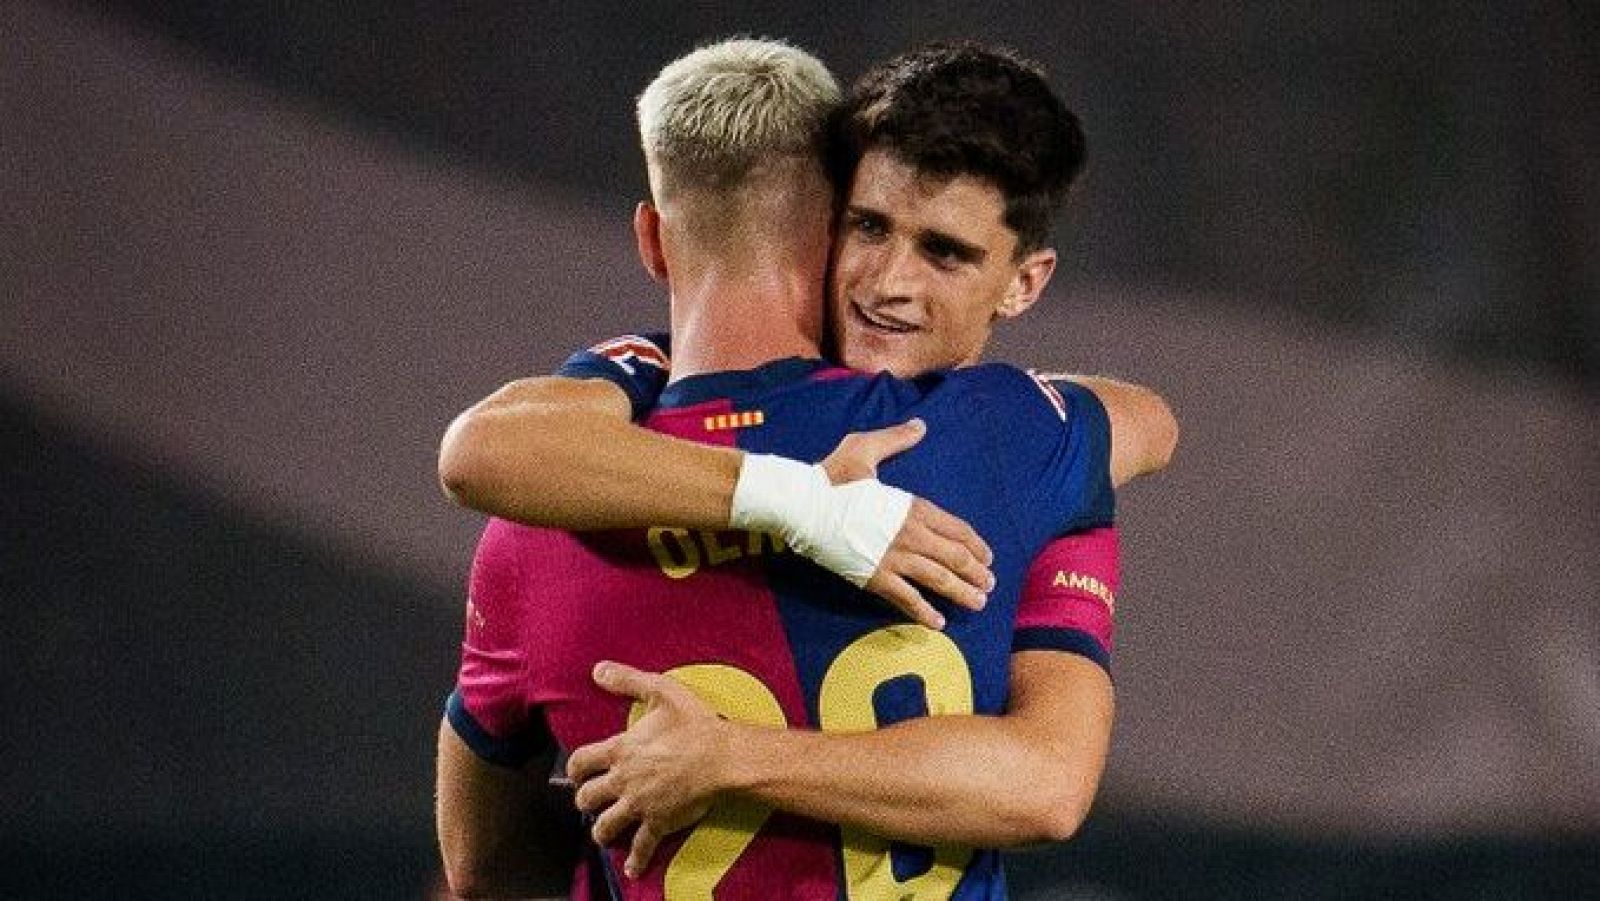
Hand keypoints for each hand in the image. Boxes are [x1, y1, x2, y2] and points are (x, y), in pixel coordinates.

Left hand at [566, 662, 726, 878]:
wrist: (723, 756)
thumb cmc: (695, 723)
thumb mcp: (662, 691)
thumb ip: (628, 680)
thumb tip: (598, 670)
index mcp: (620, 750)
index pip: (581, 762)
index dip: (576, 767)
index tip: (579, 770)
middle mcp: (623, 780)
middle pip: (587, 798)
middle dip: (585, 800)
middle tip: (590, 799)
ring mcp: (640, 804)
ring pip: (605, 826)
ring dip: (601, 830)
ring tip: (603, 831)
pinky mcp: (659, 821)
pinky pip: (642, 846)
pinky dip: (636, 860)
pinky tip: (631, 870)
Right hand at [820, 419, 993, 628]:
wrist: (800, 506)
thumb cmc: (831, 476)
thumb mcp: (865, 448)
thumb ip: (896, 439)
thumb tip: (920, 425)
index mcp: (912, 507)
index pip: (956, 530)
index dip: (976, 545)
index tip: (987, 556)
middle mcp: (910, 535)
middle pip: (954, 558)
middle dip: (976, 572)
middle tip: (989, 584)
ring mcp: (893, 559)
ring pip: (938, 580)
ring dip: (961, 593)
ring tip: (977, 603)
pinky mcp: (874, 578)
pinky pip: (906, 599)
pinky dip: (924, 612)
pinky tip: (938, 623)